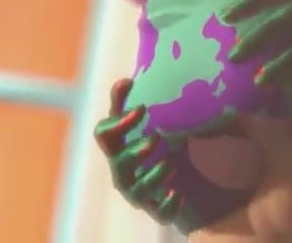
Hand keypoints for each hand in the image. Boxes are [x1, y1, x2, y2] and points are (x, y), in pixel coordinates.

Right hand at [94, 78, 182, 222]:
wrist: (187, 183)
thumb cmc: (162, 147)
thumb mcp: (152, 123)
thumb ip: (134, 103)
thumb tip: (125, 80)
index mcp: (119, 146)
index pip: (103, 134)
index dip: (119, 122)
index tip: (141, 108)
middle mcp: (123, 171)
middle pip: (117, 163)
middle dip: (134, 152)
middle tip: (156, 139)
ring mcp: (138, 193)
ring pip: (136, 190)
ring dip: (153, 176)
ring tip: (171, 165)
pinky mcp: (157, 210)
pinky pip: (158, 212)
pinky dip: (168, 204)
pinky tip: (179, 193)